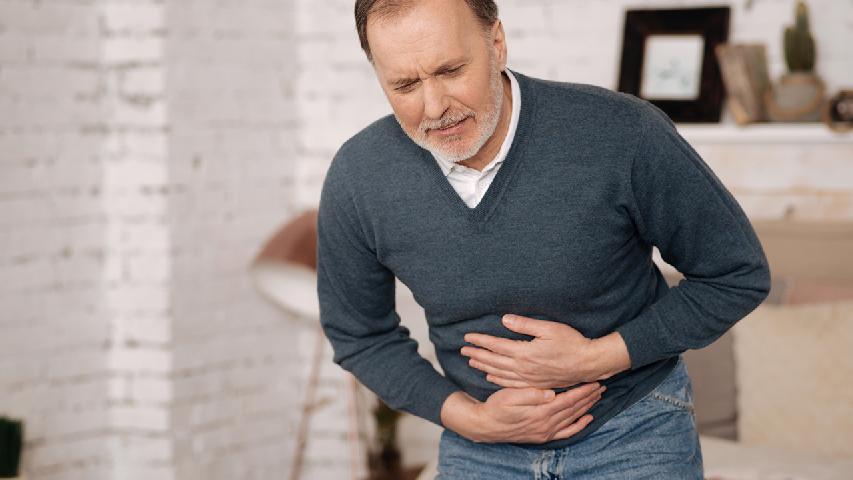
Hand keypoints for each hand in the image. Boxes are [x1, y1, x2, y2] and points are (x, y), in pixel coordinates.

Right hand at [440, 382, 604, 443]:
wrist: (487, 426)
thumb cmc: (496, 407)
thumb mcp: (509, 396)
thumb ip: (531, 394)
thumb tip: (551, 392)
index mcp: (540, 411)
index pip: (568, 400)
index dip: (582, 390)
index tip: (594, 381)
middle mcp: (546, 424)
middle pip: (574, 409)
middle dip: (589, 397)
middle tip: (601, 386)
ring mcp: (546, 432)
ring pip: (573, 419)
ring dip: (587, 407)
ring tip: (597, 397)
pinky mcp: (544, 436)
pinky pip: (567, 432)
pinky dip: (579, 425)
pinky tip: (587, 418)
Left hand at [461, 314, 630, 388]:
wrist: (588, 363)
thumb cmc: (571, 342)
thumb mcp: (548, 328)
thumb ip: (525, 325)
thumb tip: (504, 320)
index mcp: (525, 352)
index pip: (496, 346)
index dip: (480, 341)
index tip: (467, 337)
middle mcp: (523, 368)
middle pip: (493, 361)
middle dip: (476, 355)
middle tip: (462, 350)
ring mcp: (529, 378)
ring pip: (499, 373)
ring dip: (484, 367)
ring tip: (471, 363)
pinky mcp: (535, 384)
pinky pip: (511, 384)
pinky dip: (498, 380)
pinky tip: (490, 378)